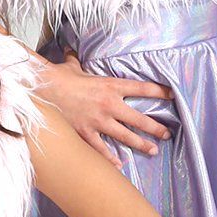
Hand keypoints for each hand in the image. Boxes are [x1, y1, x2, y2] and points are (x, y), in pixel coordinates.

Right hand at [41, 54, 172, 163]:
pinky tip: (119, 165)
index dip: (160, 92)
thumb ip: (75, 61)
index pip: (142, 88)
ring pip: (126, 136)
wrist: (44, 89)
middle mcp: (109, 105)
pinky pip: (101, 149)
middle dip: (155, 128)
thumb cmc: (60, 76)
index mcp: (111, 86)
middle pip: (139, 119)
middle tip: (166, 134)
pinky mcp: (85, 132)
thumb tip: (69, 51)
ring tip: (152, 150)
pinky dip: (110, 158)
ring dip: (141, 144)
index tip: (172, 95)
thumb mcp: (72, 66)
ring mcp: (98, 121)